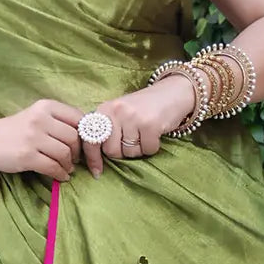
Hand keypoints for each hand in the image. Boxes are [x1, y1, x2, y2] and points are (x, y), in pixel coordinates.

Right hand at [0, 99, 82, 182]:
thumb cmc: (16, 130)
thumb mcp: (37, 116)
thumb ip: (59, 122)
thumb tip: (86, 137)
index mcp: (46, 106)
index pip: (78, 118)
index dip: (84, 134)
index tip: (82, 144)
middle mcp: (40, 119)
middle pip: (73, 137)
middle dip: (77, 152)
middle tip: (75, 160)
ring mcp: (32, 138)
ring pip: (64, 153)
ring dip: (69, 165)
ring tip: (67, 169)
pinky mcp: (26, 156)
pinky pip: (53, 167)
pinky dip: (60, 174)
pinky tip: (60, 176)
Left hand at [80, 74, 194, 177]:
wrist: (173, 92)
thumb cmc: (144, 107)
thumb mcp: (120, 113)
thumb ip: (107, 130)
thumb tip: (96, 156)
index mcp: (104, 109)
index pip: (91, 139)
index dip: (92, 158)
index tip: (97, 172)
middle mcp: (116, 111)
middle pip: (111, 151)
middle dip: (122, 152)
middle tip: (133, 139)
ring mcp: (133, 117)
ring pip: (130, 152)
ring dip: (139, 149)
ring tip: (144, 133)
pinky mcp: (150, 124)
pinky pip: (147, 150)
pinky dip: (152, 147)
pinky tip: (155, 133)